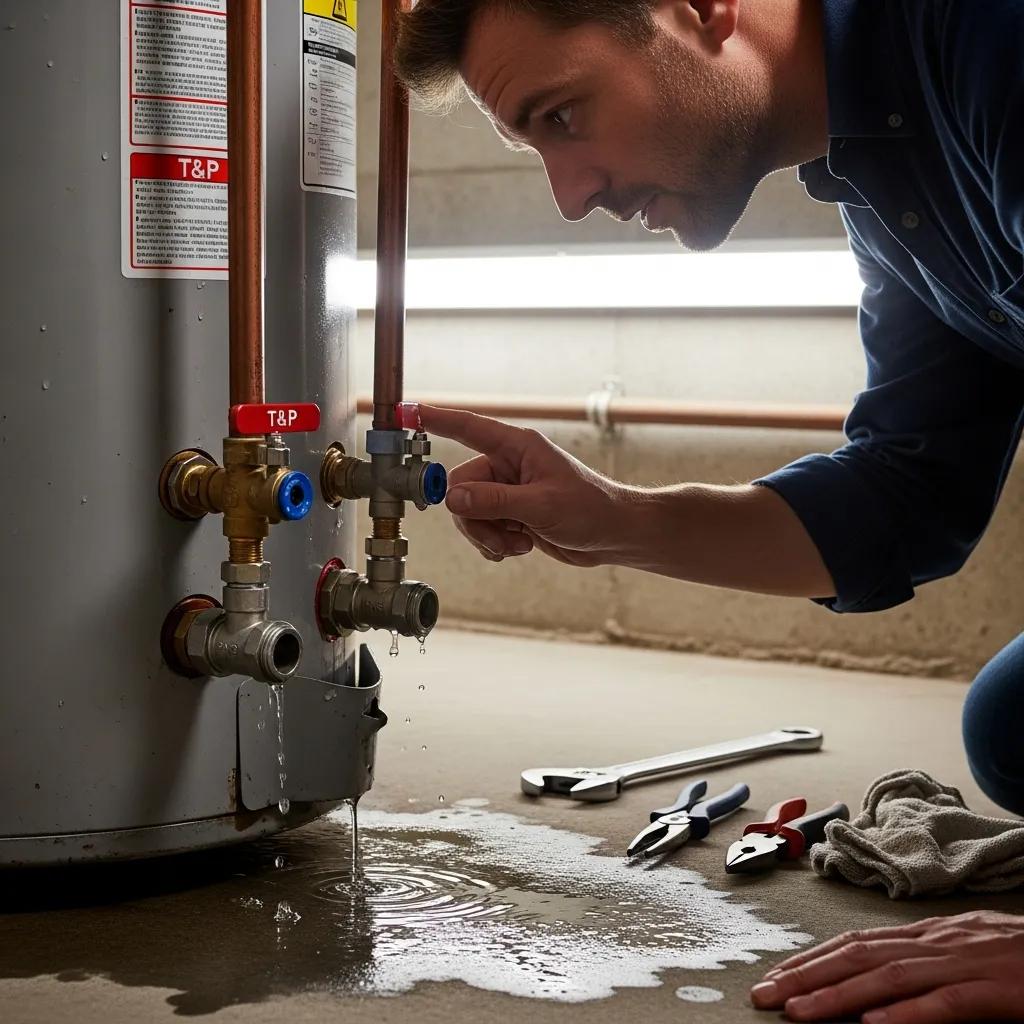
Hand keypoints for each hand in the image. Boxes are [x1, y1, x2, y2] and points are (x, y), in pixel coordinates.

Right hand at [418, 405, 627, 566]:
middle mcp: (508, 465)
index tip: (407, 411)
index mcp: (517, 447)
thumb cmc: (591, 509)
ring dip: (487, 535)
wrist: (613, 536)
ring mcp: (507, 491)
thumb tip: (453, 499)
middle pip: (460, 488)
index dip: (436, 419)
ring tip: (518, 544)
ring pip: (468, 513)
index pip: (468, 428)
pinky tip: (519, 547)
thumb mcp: (541, 506)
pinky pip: (481, 528)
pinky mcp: (510, 514)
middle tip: (503, 536)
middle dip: (476, 519)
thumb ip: (494, 502)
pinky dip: (494, 543)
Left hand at [750, 911, 1023, 1022]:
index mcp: (931, 934)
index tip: (778, 976)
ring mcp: (966, 962)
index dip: (814, 958)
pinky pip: (946, 1003)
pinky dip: (907, 1014)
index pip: (858, 942)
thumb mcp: (970, 955)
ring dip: (837, 995)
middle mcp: (939, 941)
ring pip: (889, 976)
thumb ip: (928, 966)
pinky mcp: (997, 990)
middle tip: (764, 994)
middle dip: (806, 975)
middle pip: (859, 954)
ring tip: (797, 1012)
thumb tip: (881, 987)